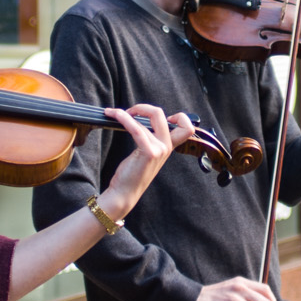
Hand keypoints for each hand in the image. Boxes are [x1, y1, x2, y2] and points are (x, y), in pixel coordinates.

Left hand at [95, 105, 180, 221]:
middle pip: (165, 115)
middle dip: (145, 107)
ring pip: (150, 118)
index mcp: (168, 147)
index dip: (178, 117)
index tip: (159, 118)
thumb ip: (149, 139)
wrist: (125, 193)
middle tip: (130, 112)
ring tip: (114, 114)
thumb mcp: (146, 153)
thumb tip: (140, 120)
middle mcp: (166, 147)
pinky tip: (115, 115)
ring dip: (127, 113)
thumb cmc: (132, 174)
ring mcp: (159, 150)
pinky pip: (137, 128)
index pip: (187, 128)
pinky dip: (125, 118)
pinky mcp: (149, 152)